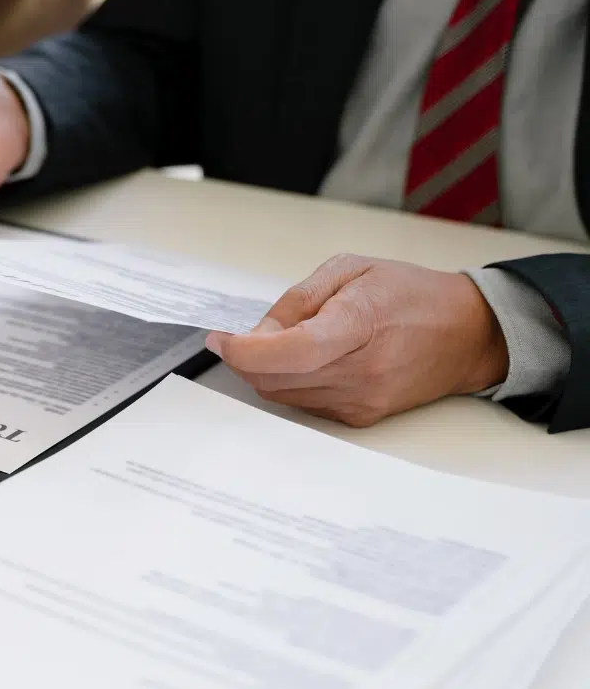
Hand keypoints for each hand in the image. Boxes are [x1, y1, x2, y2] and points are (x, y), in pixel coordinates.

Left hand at [205, 255, 509, 426]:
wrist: (466, 334)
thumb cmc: (411, 294)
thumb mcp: (350, 270)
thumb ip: (297, 300)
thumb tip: (257, 333)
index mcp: (358, 326)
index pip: (288, 353)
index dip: (244, 351)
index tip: (221, 340)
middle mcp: (360, 372)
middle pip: (275, 379)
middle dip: (246, 359)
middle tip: (242, 337)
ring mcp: (361, 400)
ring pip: (283, 396)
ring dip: (266, 372)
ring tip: (282, 343)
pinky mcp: (361, 417)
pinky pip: (304, 404)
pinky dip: (290, 384)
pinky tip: (305, 361)